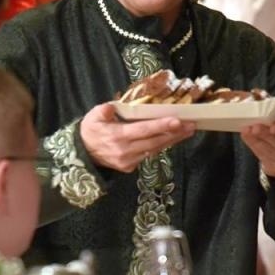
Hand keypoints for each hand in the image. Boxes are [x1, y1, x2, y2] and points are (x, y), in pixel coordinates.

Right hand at [80, 102, 195, 172]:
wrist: (82, 154)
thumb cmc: (90, 131)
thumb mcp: (93, 117)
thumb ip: (104, 111)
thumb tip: (111, 108)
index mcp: (117, 136)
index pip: (143, 130)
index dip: (161, 126)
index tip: (177, 121)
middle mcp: (125, 151)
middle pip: (154, 141)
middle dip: (174, 133)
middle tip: (191, 124)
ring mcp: (129, 161)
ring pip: (155, 149)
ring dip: (172, 140)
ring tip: (188, 130)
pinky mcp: (130, 167)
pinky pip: (149, 154)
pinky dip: (162, 145)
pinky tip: (173, 138)